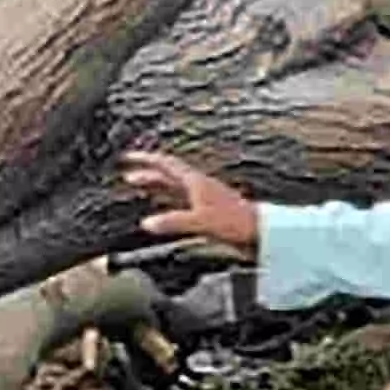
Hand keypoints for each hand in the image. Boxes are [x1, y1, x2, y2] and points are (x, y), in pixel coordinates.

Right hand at [116, 149, 258, 255]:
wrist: (261, 233)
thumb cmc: (237, 223)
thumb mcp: (201, 222)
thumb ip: (174, 222)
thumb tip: (147, 224)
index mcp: (197, 182)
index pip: (167, 164)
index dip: (146, 160)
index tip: (128, 157)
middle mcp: (199, 186)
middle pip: (169, 175)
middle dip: (147, 173)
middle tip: (128, 174)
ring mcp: (204, 198)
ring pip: (174, 188)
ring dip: (156, 186)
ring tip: (140, 186)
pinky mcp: (208, 211)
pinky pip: (181, 203)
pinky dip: (168, 203)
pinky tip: (163, 211)